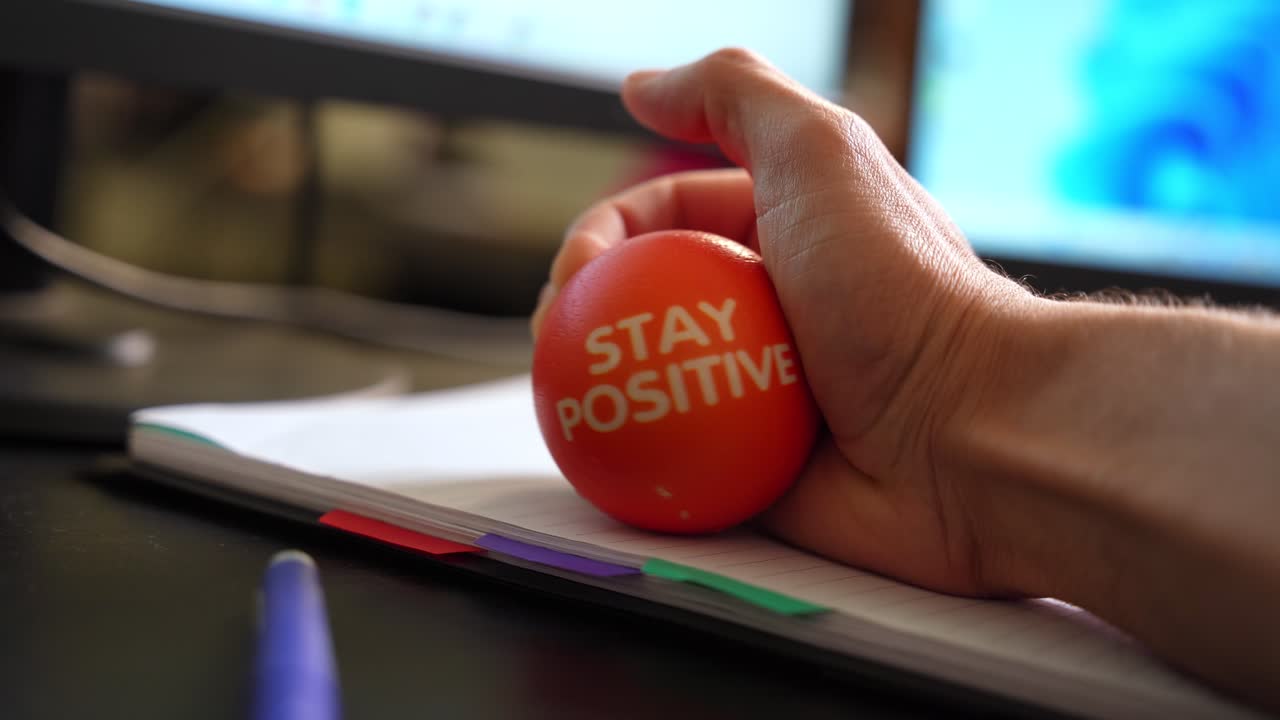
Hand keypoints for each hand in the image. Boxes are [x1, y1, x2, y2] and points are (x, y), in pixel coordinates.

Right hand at [531, 49, 1036, 595]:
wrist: (972, 435)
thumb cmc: (901, 287)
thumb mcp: (819, 152)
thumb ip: (732, 95)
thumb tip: (640, 84)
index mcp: (782, 232)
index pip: (662, 220)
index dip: (602, 235)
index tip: (575, 271)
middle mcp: (771, 308)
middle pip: (645, 302)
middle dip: (583, 313)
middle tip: (556, 341)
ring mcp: (763, 394)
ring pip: (651, 383)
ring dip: (595, 388)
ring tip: (565, 402)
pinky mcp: (762, 473)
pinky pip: (679, 462)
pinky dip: (634, 458)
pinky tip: (599, 457)